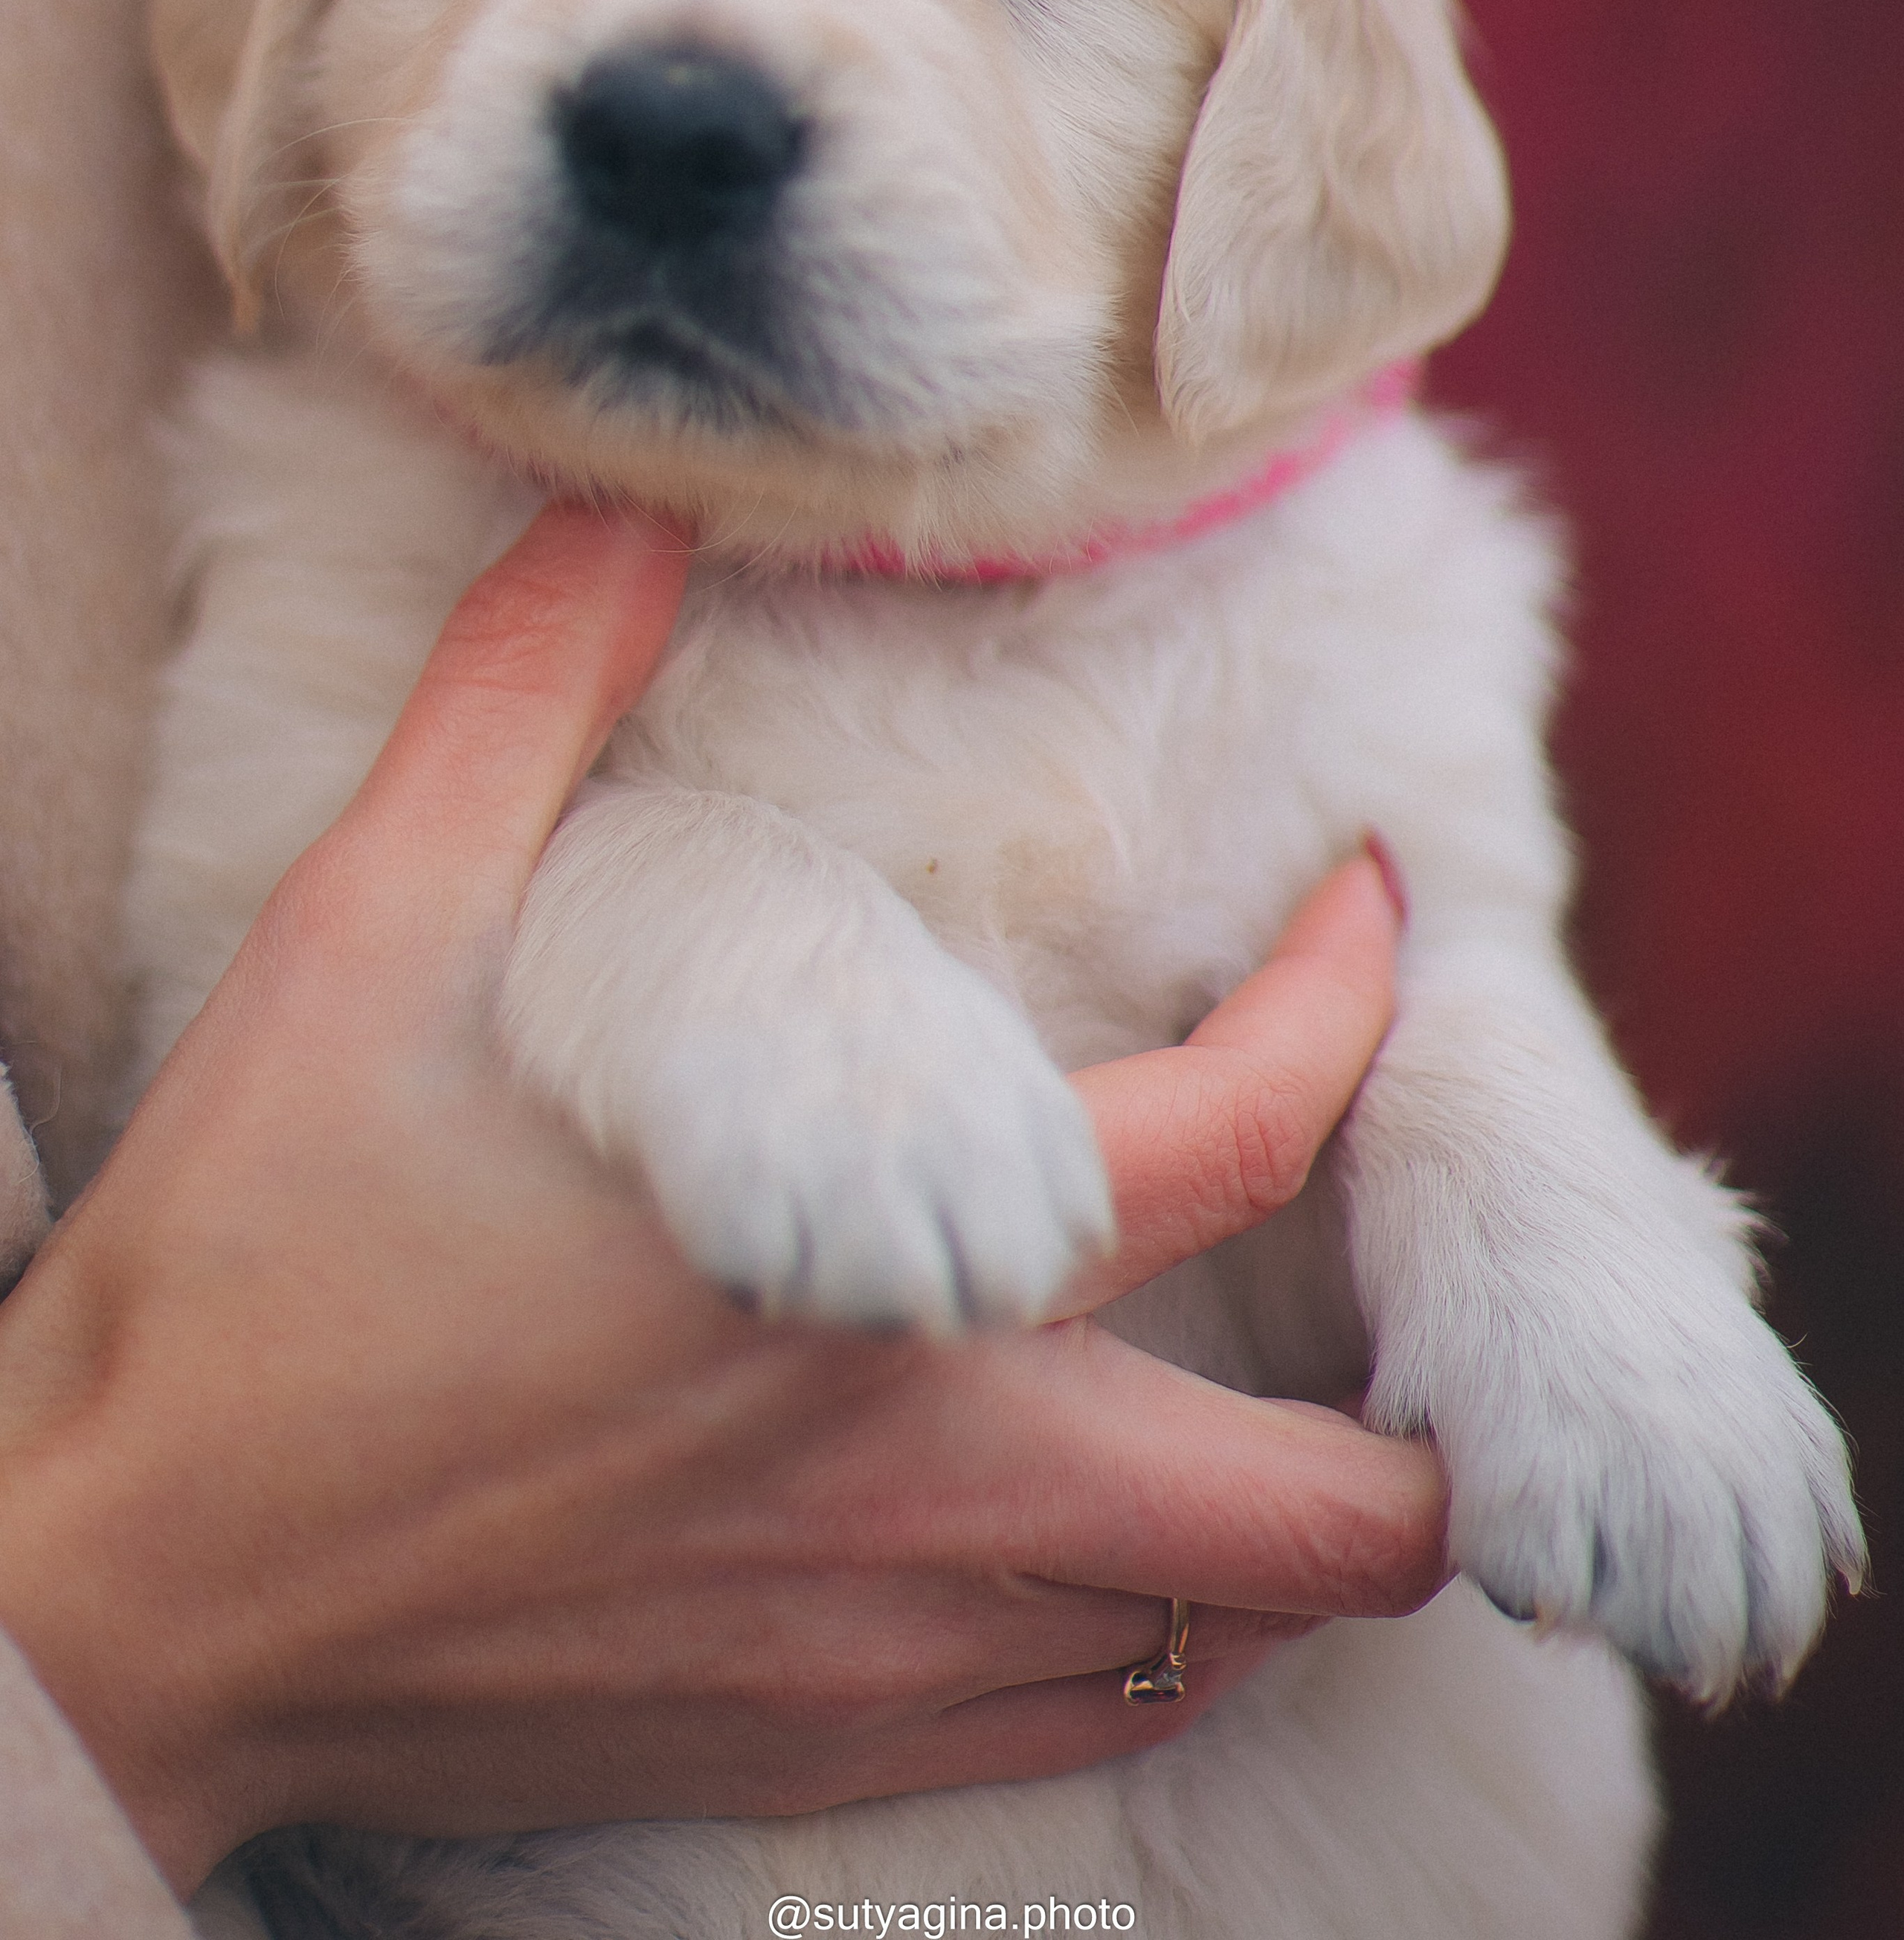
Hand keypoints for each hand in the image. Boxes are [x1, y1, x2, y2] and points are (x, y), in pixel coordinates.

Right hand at [0, 508, 1444, 1895]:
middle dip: (1433, 1406)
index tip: (1368, 917)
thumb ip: (526, 705)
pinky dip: (1160, 1632)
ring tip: (1289, 1390)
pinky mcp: (811, 1751)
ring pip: (1234, 1634)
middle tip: (1397, 1265)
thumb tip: (622, 516)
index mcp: (869, 1260)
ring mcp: (886, 1648)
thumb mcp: (367, 937)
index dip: (1351, 1006)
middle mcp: (929, 1484)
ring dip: (1307, 1520)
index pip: (1242, 1132)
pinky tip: (1113, 1545)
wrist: (128, 1594)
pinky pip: (1086, 1724)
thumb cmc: (255, 1266)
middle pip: (1339, 1511)